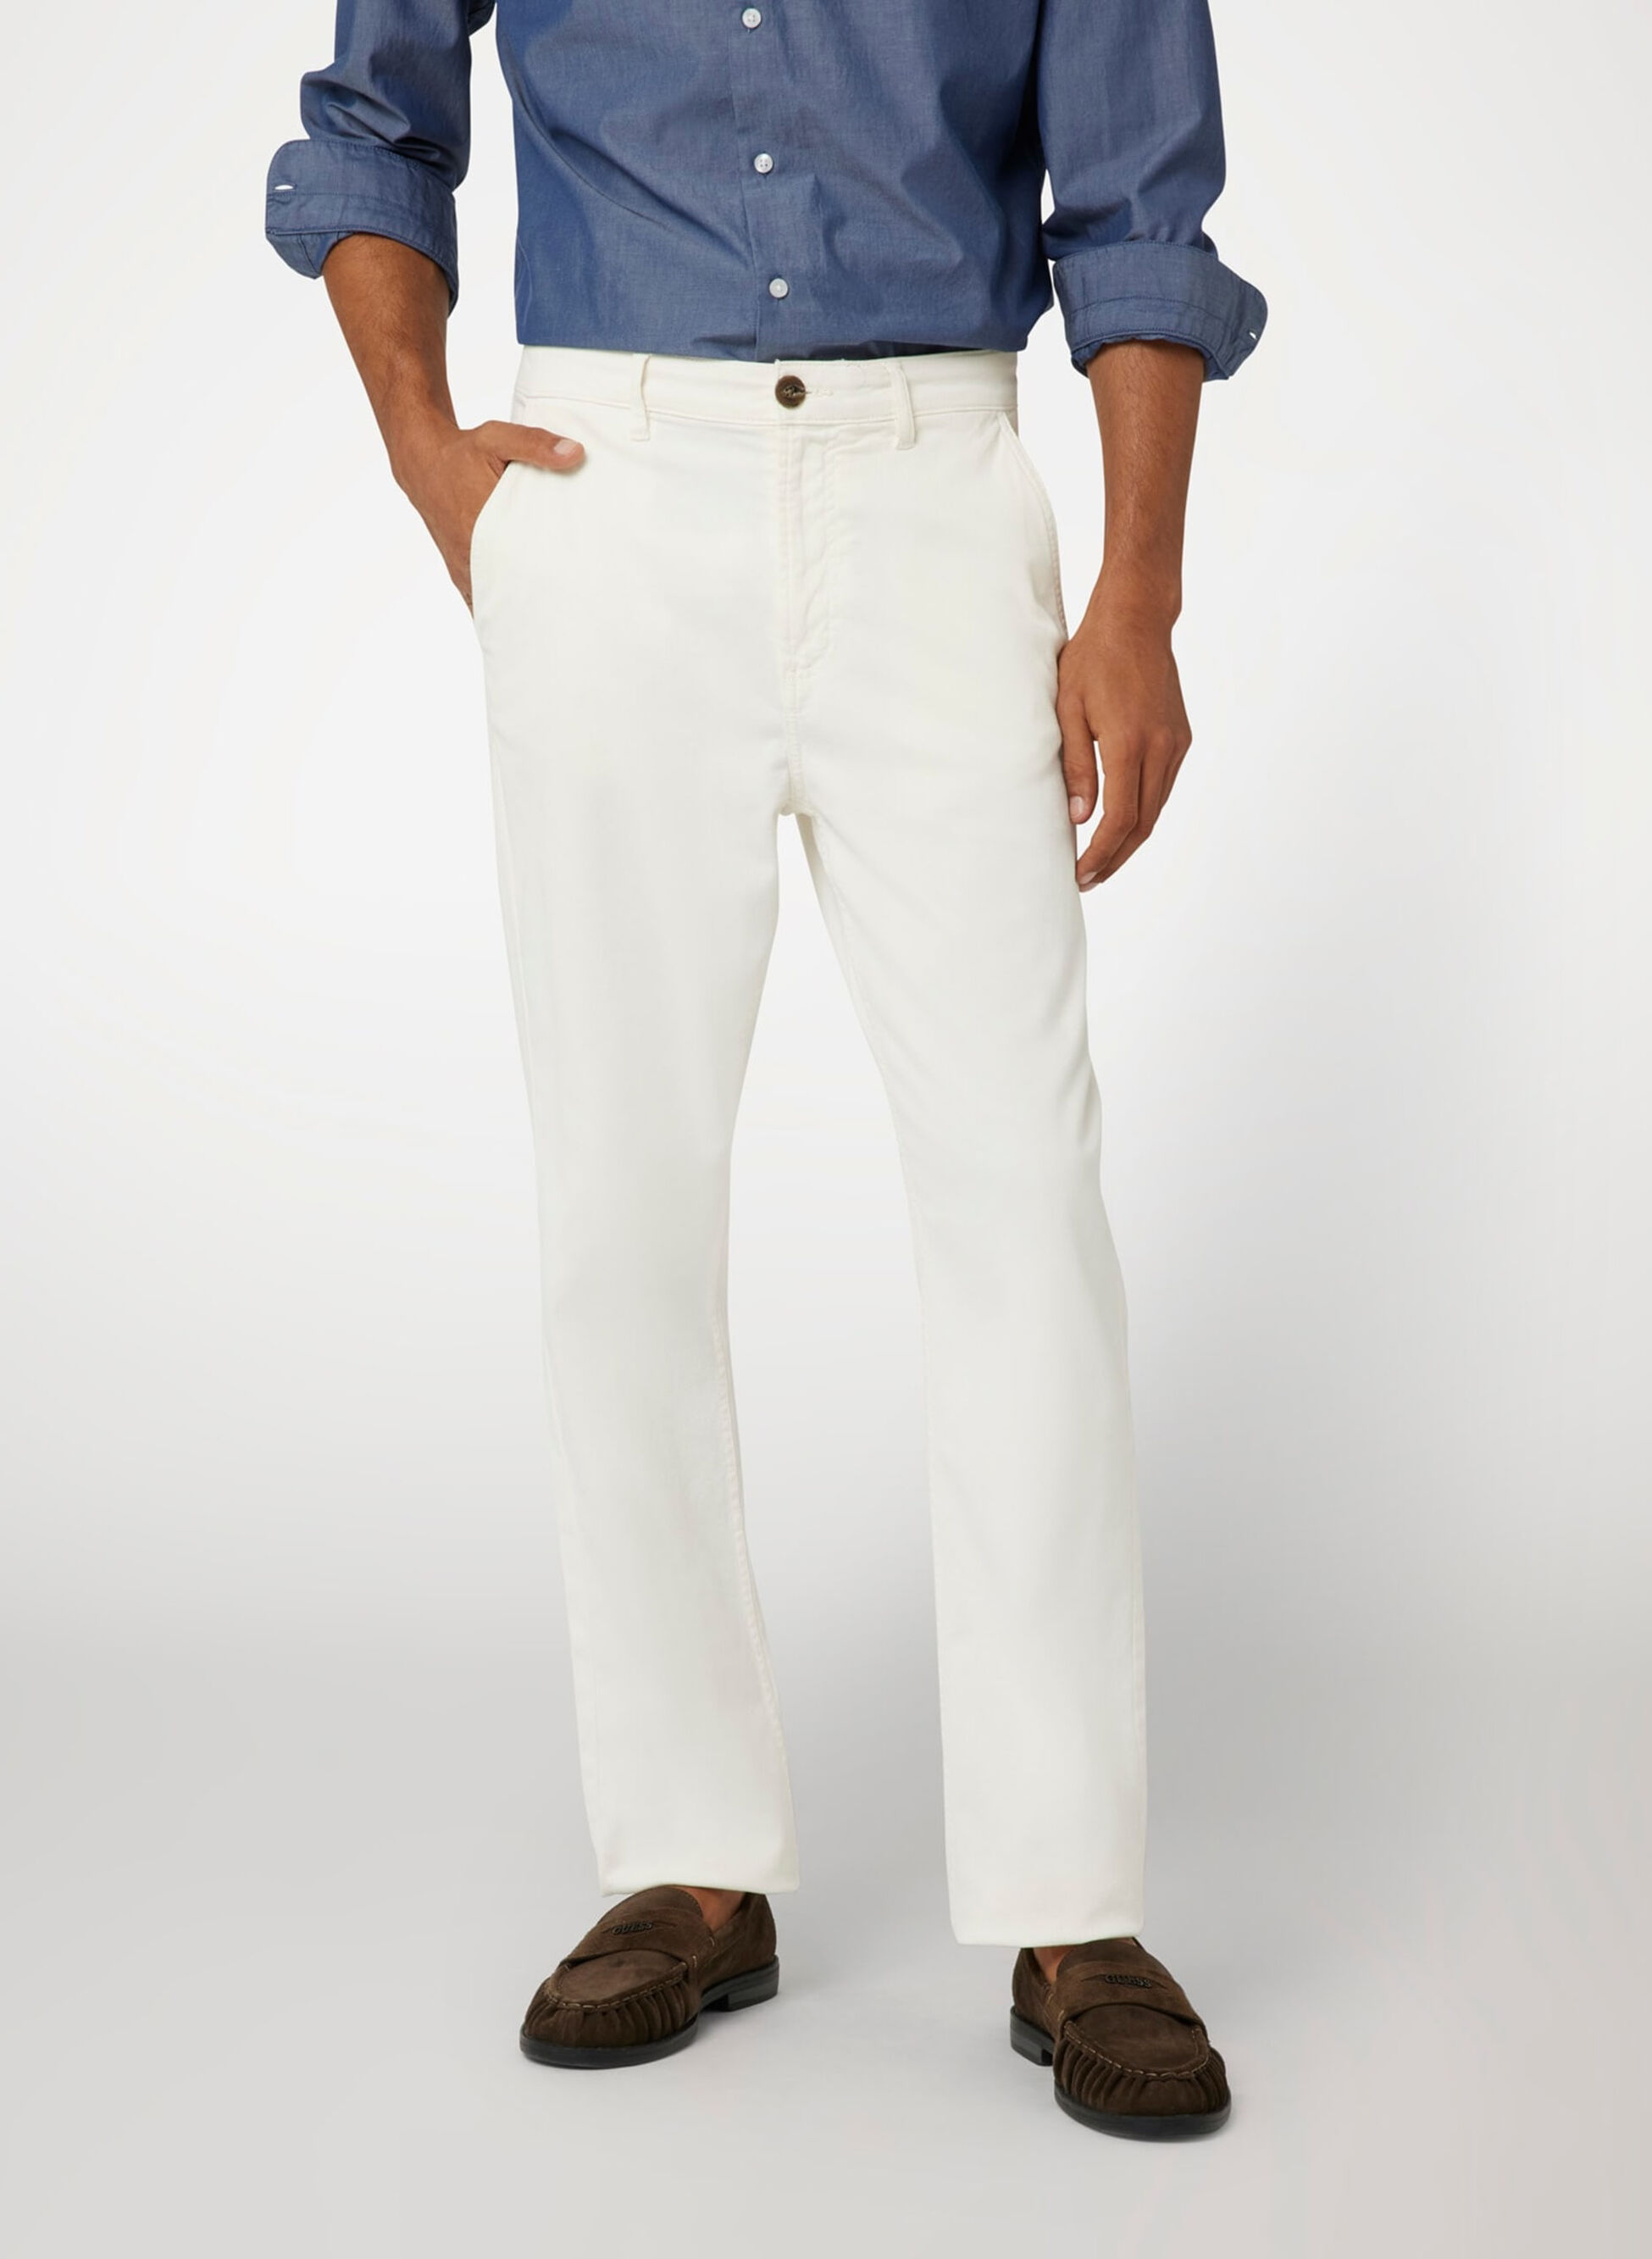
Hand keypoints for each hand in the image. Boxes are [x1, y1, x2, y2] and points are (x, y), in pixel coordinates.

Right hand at [390, 418, 584, 606]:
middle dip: (537, 607)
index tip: (571, 602)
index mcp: (483, 531)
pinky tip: (519, 623)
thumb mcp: (498, 439)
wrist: (423, 463)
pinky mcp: (460, 572)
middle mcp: (470, 558)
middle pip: (511, 595)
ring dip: (517, 612)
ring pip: (494, 603)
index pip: (522, 572)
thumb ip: (536, 446)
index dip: (546, 589)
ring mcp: (463, 569)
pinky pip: (480, 600)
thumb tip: (575, 454)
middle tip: (569, 617)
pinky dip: (498, 610)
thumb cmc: (462, 453)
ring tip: (548, 624)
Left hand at [1057, 584, 1191, 888]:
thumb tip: (1080, 818)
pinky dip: (1144, 812)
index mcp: (1130, 744)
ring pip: (1157, 809)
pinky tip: (1123, 823)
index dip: (1100, 853)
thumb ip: (1076, 766)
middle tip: (1089, 879)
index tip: (1080, 874)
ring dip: (1131, 840)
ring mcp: (1177, 743)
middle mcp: (1162, 748)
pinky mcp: (1182, 737)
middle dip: (1116, 858)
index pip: (1119, 819)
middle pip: (1143, 824)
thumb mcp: (1069, 710)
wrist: (1136, 620)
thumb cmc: (1093, 659)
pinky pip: (1164, 787)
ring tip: (1102, 861)